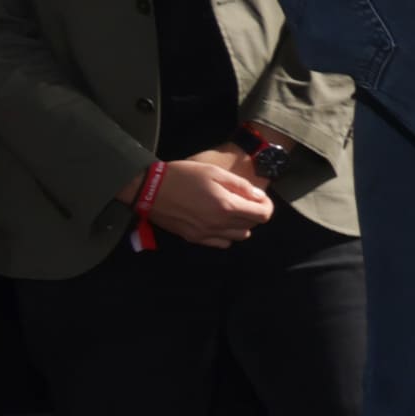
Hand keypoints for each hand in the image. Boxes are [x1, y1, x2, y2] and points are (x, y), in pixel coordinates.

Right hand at [147, 148, 274, 246]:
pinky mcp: (194, 238)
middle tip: (245, 200)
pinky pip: (221, 243)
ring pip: (238, 237)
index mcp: (226, 206)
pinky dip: (226, 234)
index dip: (266, 206)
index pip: (262, 215)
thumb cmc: (182, 175)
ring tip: (231, 210)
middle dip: (253, 213)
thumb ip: (240, 186)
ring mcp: (206, 234)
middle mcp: (219, 225)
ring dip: (241, 224)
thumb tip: (258, 197)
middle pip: (252, 226)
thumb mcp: (214, 172)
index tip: (260, 199)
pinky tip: (218, 221)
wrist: (148, 188)